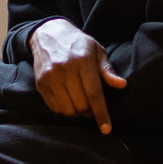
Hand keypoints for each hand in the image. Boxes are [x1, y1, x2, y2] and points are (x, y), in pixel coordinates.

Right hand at [30, 18, 126, 132]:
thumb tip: (122, 85)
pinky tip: (67, 100)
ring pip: (67, 109)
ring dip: (76, 112)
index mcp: (83, 60)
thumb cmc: (77, 44)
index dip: (101, 113)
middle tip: (91, 106)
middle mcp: (65, 69)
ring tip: (79, 103)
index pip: (94, 93)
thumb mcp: (96, 50)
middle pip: (81, 104)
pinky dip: (64, 110)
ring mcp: (50, 77)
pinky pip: (54, 108)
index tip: (106, 129)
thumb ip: (107, 70)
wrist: (48, 34)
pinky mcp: (40, 83)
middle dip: (89, 111)